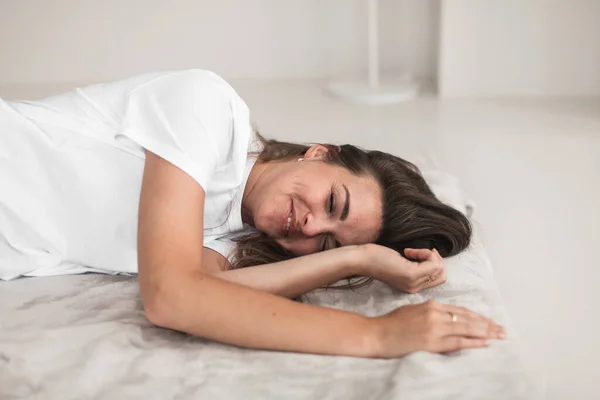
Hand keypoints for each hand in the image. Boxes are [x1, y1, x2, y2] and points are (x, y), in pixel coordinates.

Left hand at [357, 244, 446, 293]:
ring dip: (430, 255)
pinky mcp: (411, 274)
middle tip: (420, 252)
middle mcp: (415, 288)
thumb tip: (434, 258)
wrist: (362, 260)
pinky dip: (424, 253)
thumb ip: (417, 266)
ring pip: (439, 268)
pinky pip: (432, 263)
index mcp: (413, 287)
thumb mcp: (401, 264)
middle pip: (442, 275)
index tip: (418, 255)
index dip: (434, 264)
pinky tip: (408, 252)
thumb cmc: (378, 258)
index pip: (439, 279)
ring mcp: (413, 283)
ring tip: (411, 252)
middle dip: (436, 260)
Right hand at [368, 300, 504, 357]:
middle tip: (502, 329)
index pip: (461, 310)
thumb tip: (444, 316)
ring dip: (486, 332)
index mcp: (431, 305)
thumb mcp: (412, 309)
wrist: (378, 334)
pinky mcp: (432, 342)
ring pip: (467, 329)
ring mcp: (435, 328)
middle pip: (468, 319)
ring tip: (499, 335)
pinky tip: (485, 343)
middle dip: (487, 324)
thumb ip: (430, 311)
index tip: (489, 321)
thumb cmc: (391, 322)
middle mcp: (436, 314)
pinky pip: (458, 342)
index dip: (477, 316)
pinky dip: (473, 342)